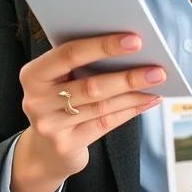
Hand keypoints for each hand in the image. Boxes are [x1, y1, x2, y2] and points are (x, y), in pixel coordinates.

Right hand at [12, 33, 163, 191]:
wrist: (43, 150)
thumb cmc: (58, 102)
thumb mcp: (58, 80)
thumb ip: (80, 65)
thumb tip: (128, 48)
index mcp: (33, 74)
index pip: (69, 54)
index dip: (103, 46)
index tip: (134, 40)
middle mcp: (37, 100)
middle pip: (90, 85)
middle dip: (127, 76)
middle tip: (157, 68)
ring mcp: (50, 125)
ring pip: (101, 106)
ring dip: (134, 93)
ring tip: (158, 82)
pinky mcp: (66, 145)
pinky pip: (105, 123)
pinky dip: (130, 109)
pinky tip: (148, 99)